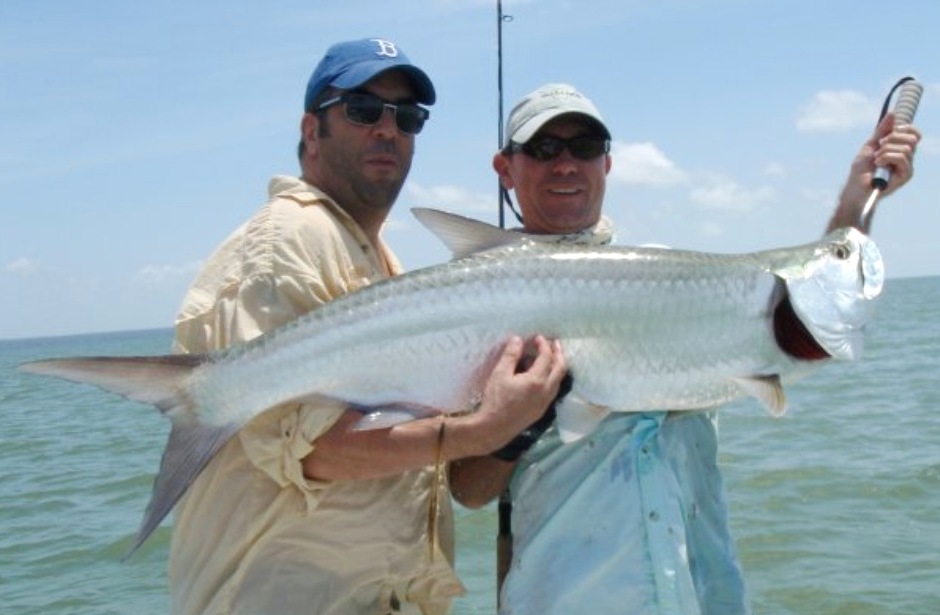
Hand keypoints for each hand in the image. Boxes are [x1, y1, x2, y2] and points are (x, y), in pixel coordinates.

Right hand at [469, 335, 567, 453]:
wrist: (494, 428)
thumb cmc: (495, 400)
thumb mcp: (500, 373)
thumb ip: (511, 355)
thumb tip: (518, 340)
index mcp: (537, 380)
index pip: (546, 357)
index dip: (543, 345)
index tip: (538, 337)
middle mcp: (546, 391)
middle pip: (560, 369)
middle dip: (558, 354)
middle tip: (554, 343)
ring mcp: (545, 402)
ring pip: (558, 381)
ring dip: (557, 367)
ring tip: (551, 358)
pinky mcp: (541, 410)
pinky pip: (553, 390)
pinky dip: (552, 378)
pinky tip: (543, 377)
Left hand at [833, 112, 920, 230]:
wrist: (855, 189)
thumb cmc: (861, 170)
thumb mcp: (870, 146)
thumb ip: (881, 131)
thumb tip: (893, 113)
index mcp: (900, 149)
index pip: (914, 133)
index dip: (905, 128)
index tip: (889, 133)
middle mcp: (907, 158)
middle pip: (912, 138)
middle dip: (892, 139)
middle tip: (879, 148)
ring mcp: (907, 167)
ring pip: (906, 148)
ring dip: (886, 151)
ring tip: (876, 160)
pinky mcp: (906, 176)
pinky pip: (902, 158)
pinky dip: (887, 157)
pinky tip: (878, 164)